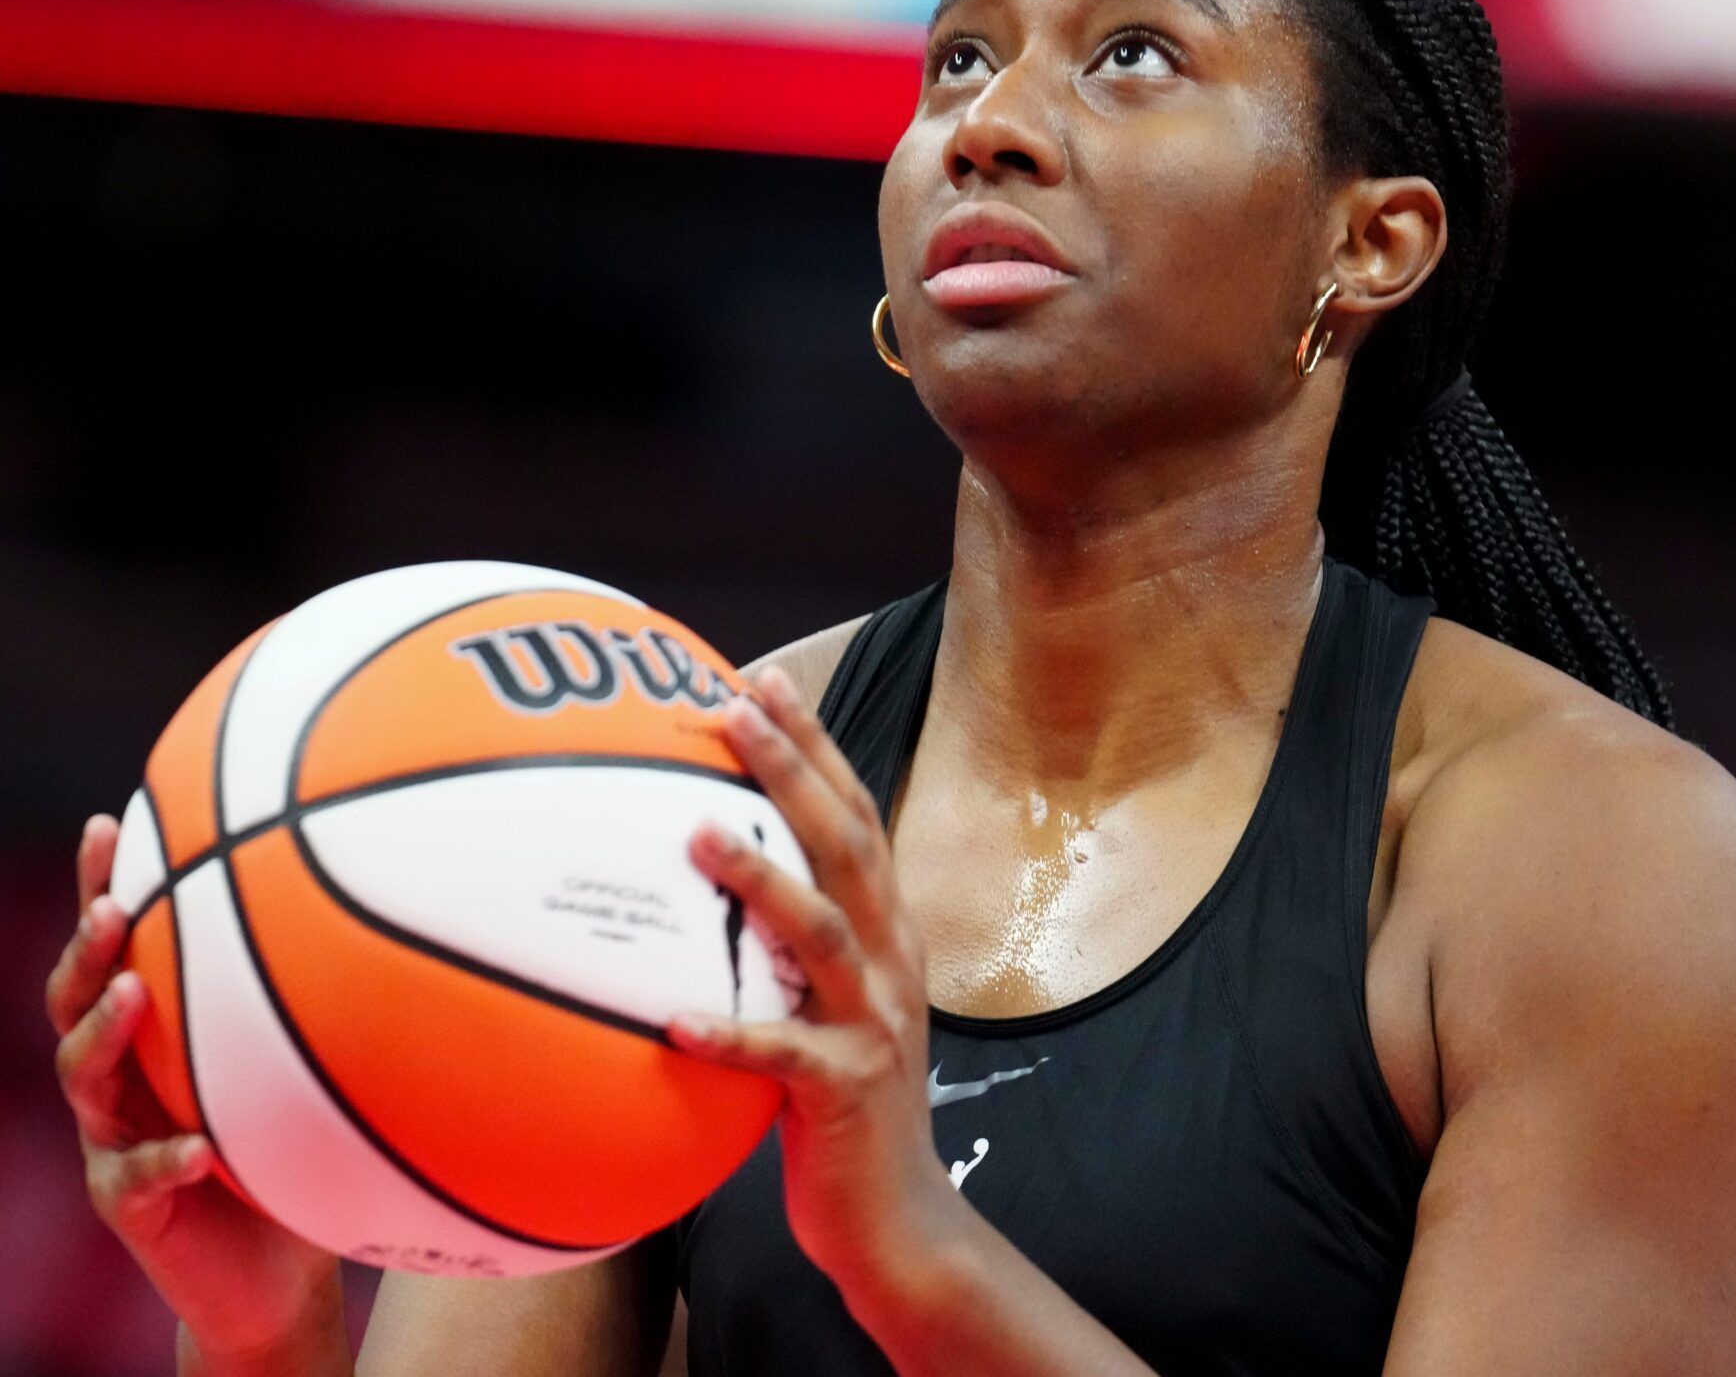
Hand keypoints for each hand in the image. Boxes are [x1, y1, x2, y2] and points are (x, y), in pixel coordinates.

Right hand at [47, 815, 346, 1369]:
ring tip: (133, 992)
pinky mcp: (132, 1206)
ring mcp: (116, 1139)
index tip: (113, 821)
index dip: (104, 885)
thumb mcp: (315, 1062)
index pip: (118, 946)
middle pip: (77, 998)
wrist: (279, 1270)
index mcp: (158, 1030)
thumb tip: (413, 898)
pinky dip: (162, 1159)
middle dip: (86, 948)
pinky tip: (194, 1149)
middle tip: (111, 906)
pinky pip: (133, 1179)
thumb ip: (335, 998)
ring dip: (104, 1033)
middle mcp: (124, 1077)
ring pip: (83, 1078)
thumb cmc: (300, 1145)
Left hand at [667, 667, 963, 1291]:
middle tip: (734, 704)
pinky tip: (672, 1021)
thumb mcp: (823, 1007)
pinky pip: (782, 1057)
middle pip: (848, 844)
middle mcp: (892, 962)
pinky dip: (731, 1034)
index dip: (815, 745)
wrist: (899, 1219)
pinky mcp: (848, 1092)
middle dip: (795, 768)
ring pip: (824, 933)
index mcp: (887, 932)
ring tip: (700, 833)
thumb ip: (783, 948)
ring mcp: (875, 1024)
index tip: (764, 679)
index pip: (854, 815)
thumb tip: (694, 883)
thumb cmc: (840, 1105)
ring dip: (764, 879)